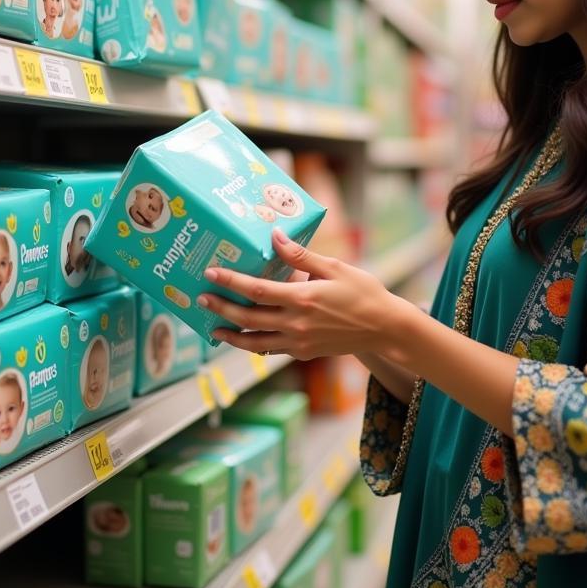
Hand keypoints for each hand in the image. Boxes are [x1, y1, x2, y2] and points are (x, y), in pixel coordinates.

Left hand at [197, 228, 409, 359]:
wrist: (384, 328)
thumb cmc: (364, 292)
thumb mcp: (335, 268)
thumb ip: (301, 256)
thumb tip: (276, 235)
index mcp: (303, 299)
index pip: (256, 290)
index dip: (230, 282)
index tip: (211, 273)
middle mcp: (296, 323)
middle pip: (248, 318)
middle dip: (221, 308)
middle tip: (201, 299)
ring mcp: (299, 341)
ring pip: (254, 342)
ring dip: (230, 335)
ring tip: (213, 327)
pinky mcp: (304, 351)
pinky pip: (271, 349)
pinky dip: (253, 344)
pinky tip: (243, 338)